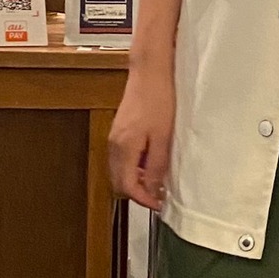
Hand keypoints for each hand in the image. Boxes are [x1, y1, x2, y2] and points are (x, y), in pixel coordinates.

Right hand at [108, 59, 174, 211]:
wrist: (150, 73)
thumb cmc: (158, 99)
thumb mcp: (163, 136)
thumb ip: (157, 165)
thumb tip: (153, 188)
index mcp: (124, 148)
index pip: (127, 186)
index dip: (142, 199)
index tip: (158, 204)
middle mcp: (114, 145)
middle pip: (119, 181)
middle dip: (138, 193)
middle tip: (158, 197)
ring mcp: (115, 138)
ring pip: (120, 171)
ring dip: (136, 181)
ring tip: (157, 182)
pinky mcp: (120, 132)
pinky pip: (123, 159)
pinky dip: (134, 168)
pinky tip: (150, 164)